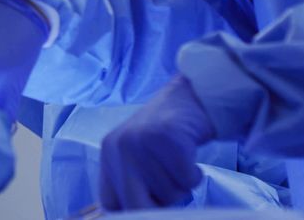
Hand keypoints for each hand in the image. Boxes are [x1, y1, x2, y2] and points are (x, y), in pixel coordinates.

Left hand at [100, 75, 212, 210]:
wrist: (192, 96)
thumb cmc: (168, 133)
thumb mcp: (137, 154)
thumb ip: (130, 181)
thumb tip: (135, 214)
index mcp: (108, 152)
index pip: (111, 203)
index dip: (133, 211)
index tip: (151, 206)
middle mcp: (120, 146)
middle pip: (136, 205)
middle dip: (160, 204)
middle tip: (172, 187)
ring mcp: (143, 141)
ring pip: (168, 194)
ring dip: (181, 184)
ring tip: (179, 159)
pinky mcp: (168, 138)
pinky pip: (187, 179)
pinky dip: (195, 175)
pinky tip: (190, 154)